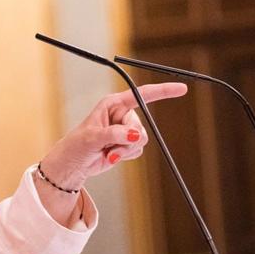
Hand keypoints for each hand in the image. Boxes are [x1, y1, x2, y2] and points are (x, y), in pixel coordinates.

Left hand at [40, 83, 186, 191]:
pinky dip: (125, 156)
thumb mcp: (93, 138)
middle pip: (141, 126)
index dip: (162, 91)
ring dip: (125, 150)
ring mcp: (125, 130)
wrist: (73, 165)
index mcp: (113, 104)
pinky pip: (138, 150)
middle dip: (127, 140)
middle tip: (110, 148)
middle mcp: (121, 115)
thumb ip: (115, 134)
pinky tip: (110, 157)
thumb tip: (135, 135)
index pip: (141, 95)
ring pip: (141, 140)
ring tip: (107, 153)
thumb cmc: (76, 146)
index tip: (181, 89)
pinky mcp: (126, 144)